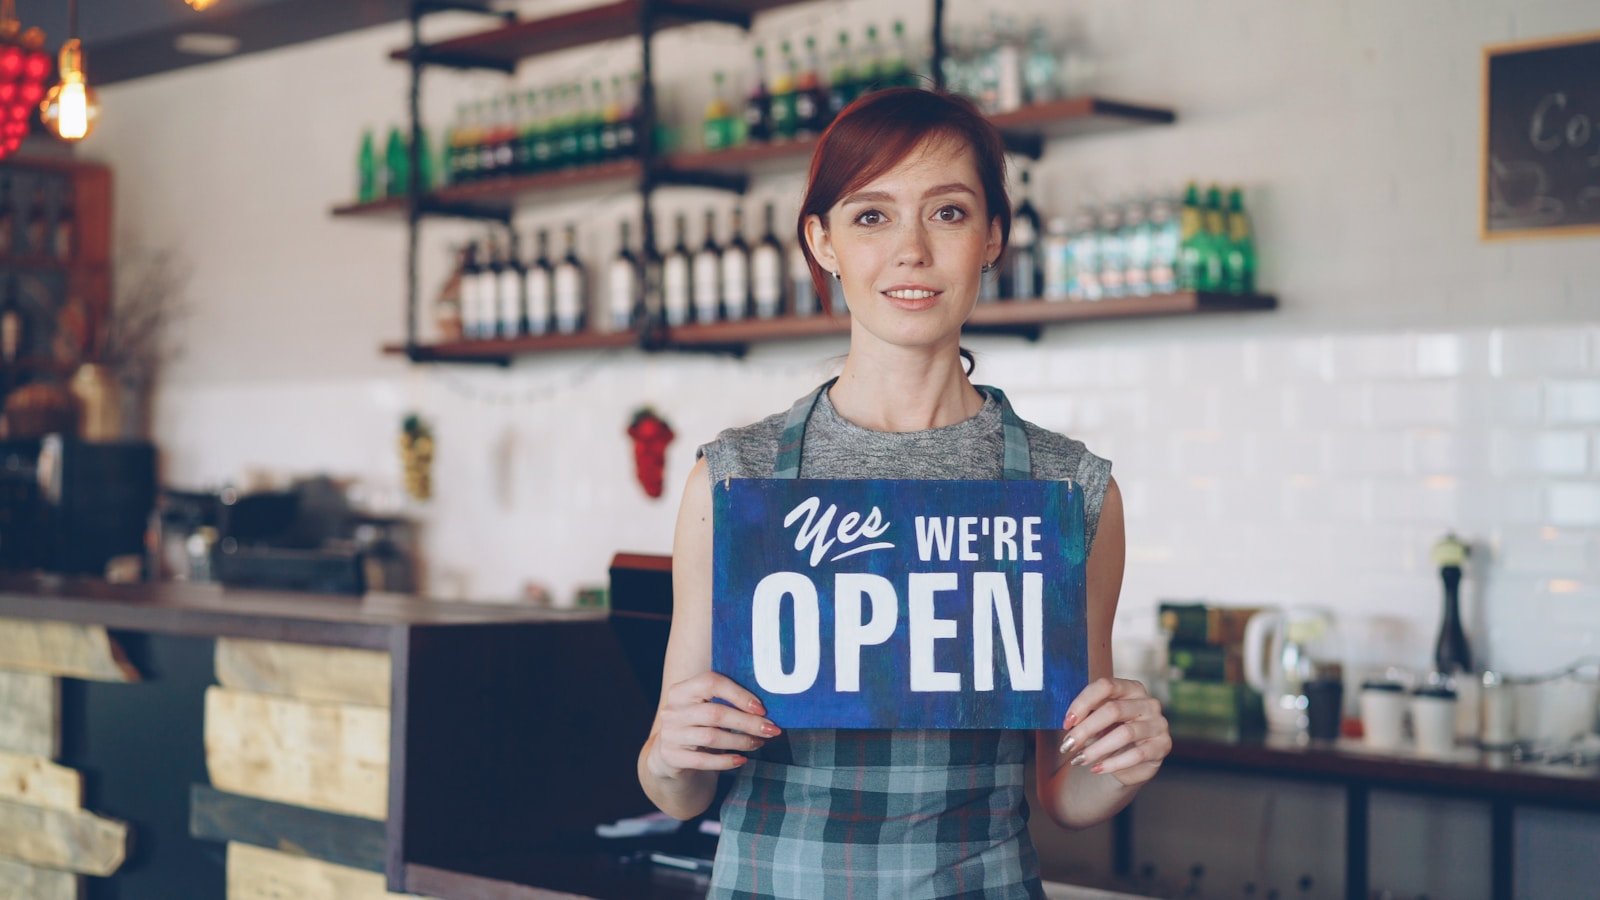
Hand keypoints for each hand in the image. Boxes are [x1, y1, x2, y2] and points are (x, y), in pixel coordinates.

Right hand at [646, 671, 780, 779]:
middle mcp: (672, 710)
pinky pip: (703, 761)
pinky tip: (742, 760)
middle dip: (748, 722)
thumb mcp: (705, 707)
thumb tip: (764, 707)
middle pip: (715, 713)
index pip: (711, 682)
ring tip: (759, 743)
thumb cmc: (698, 726)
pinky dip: (726, 761)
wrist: (671, 755)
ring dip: (741, 741)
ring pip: (712, 737)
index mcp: (681, 690)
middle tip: (771, 730)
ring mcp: (670, 735)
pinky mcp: (671, 757)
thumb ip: (726, 701)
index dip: (739, 694)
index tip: (762, 708)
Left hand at [1057, 677, 1169, 786]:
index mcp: (1130, 688)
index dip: (1083, 703)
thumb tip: (1069, 723)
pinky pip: (1136, 755)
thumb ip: (1088, 716)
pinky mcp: (1163, 746)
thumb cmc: (1111, 733)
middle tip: (1068, 745)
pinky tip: (1096, 768)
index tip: (1066, 722)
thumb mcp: (1099, 721)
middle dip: (1086, 729)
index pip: (1106, 686)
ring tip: (1079, 759)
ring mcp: (1158, 724)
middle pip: (1113, 710)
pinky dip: (1113, 763)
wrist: (1132, 760)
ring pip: (1124, 733)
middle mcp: (1148, 702)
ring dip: (1097, 749)